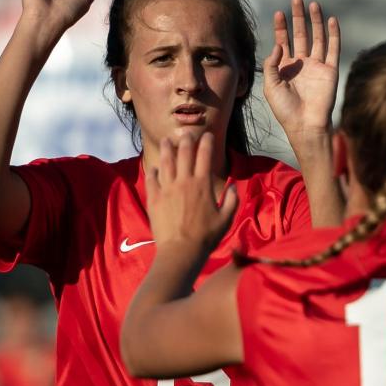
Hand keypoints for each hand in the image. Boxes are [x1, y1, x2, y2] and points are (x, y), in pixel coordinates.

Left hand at [146, 132, 238, 250]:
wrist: (181, 251)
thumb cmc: (206, 237)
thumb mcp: (226, 219)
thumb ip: (232, 200)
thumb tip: (233, 186)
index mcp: (202, 184)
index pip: (205, 155)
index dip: (206, 142)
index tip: (207, 135)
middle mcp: (184, 181)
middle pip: (184, 153)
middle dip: (186, 140)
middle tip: (186, 134)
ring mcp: (167, 188)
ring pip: (165, 162)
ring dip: (167, 149)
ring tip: (166, 141)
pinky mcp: (153, 198)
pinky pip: (152, 179)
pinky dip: (153, 171)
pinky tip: (155, 168)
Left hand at [263, 0, 339, 140]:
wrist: (305, 126)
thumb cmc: (285, 110)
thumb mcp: (270, 86)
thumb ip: (272, 64)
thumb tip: (279, 43)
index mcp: (286, 68)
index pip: (283, 41)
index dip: (281, 27)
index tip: (278, 13)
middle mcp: (302, 64)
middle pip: (300, 34)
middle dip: (298, 17)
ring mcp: (317, 67)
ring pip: (317, 38)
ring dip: (315, 21)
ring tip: (312, 4)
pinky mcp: (330, 71)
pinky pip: (333, 48)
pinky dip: (333, 34)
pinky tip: (331, 20)